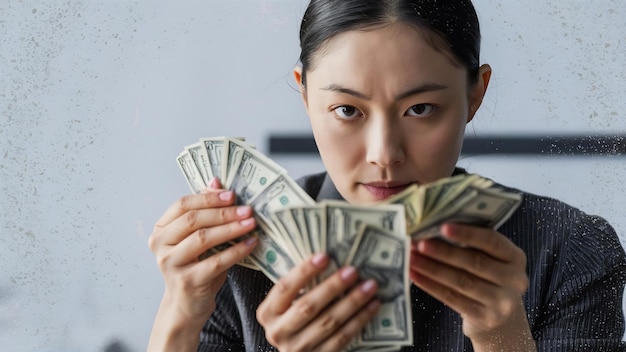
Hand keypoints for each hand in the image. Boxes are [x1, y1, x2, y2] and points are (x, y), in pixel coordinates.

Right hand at [147, 177, 257, 348]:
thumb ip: (204, 210)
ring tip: (251, 223)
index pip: (182, 205)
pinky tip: (250, 244)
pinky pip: (216, 261)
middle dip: (223, 212)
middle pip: (193, 220)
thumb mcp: (197, 238)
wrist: (186, 304)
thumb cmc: (194, 266)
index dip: (208, 197)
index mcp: (161, 230)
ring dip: (231, 229)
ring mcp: (171, 264)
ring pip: (203, 239)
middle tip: (247, 209)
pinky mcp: (187, 281)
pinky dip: (236, 251)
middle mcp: (160, 245)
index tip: (231, 194)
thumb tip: (215, 181)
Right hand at [257, 253, 379, 351]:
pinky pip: (342, 338)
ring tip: (369, 286)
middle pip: (307, 306)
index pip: (284, 288)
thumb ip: (299, 287)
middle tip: (353, 270)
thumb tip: (330, 258)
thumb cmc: (293, 318)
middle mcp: (279, 332)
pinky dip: (359, 320)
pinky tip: (372, 306)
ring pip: (328, 322)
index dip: (304, 272)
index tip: (324, 256)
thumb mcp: (286, 304)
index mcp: (268, 312)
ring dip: (352, 302)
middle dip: (332, 287)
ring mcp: (297, 348)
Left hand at [409, 223, 534, 350]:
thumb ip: (472, 244)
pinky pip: (452, 298)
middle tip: (418, 243)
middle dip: (443, 252)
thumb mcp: (491, 259)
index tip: (442, 227)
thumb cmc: (488, 278)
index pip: (492, 241)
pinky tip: (414, 275)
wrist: (501, 320)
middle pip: (474, 262)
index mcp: (515, 257)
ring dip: (432, 268)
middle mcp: (514, 280)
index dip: (467, 234)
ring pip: (461, 281)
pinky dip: (430, 286)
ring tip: (411, 257)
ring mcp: (501, 302)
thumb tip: (434, 227)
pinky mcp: (484, 318)